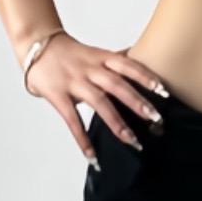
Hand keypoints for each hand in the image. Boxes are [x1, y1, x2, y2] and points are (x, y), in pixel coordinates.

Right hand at [25, 32, 169, 161]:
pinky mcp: (58, 96)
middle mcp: (90, 69)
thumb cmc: (70, 53)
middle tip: (157, 119)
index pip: (128, 65)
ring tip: (133, 141)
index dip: (146, 76)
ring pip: (99, 103)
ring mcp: (74, 82)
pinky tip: (92, 156)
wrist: (37, 45)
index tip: (164, 91)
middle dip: (138, 102)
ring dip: (117, 124)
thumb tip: (141, 58)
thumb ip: (115, 59)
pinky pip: (72, 120)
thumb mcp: (95, 52)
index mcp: (101, 57)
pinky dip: (83, 139)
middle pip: (117, 85)